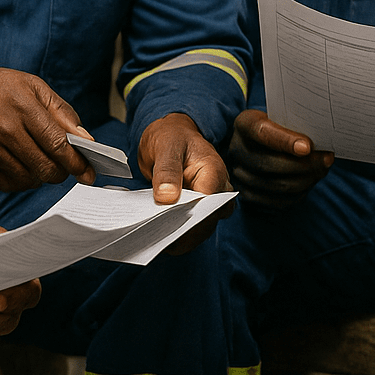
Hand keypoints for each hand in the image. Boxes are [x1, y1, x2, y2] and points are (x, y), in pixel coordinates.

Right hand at [0, 57, 91, 190]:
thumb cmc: (1, 89)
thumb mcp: (35, 87)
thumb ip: (62, 112)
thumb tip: (86, 140)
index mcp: (23, 106)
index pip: (57, 143)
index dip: (76, 161)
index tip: (87, 171)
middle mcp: (5, 128)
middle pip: (45, 167)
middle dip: (61, 172)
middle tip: (65, 167)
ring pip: (28, 179)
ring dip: (42, 177)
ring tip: (42, 163)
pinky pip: (9, 185)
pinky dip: (22, 182)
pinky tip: (24, 167)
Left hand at [138, 113, 232, 251]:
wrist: (171, 134)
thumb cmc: (171, 135)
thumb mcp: (166, 146)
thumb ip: (167, 170)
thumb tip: (167, 196)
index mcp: (213, 171)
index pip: (207, 203)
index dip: (190, 219)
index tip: (169, 230)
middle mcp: (217, 187)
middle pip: (207, 219)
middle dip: (186, 233)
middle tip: (159, 240)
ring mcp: (209, 198)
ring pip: (202, 226)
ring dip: (182, 235)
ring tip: (157, 240)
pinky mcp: (198, 205)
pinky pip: (193, 224)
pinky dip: (180, 231)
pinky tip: (162, 235)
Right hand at [226, 108, 332, 208]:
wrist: (260, 144)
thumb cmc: (278, 126)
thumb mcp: (282, 117)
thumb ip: (296, 124)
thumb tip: (323, 139)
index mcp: (244, 125)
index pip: (262, 133)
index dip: (285, 141)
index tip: (308, 147)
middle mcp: (236, 151)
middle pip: (268, 164)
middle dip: (304, 165)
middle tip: (326, 160)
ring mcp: (240, 176)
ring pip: (276, 186)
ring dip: (305, 180)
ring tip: (321, 170)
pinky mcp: (249, 197)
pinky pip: (277, 201)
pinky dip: (298, 194)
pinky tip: (309, 182)